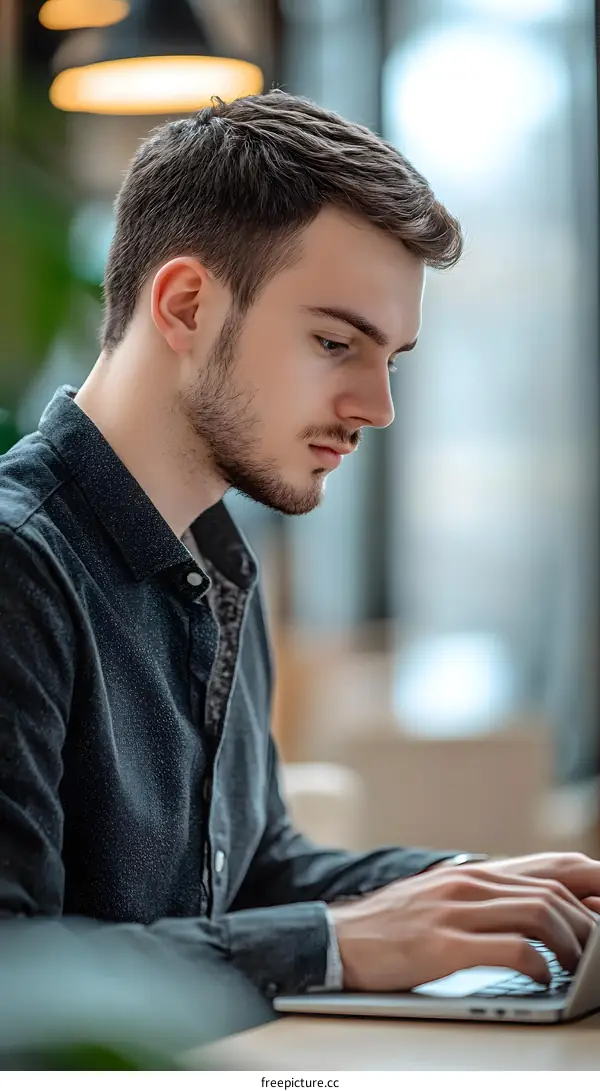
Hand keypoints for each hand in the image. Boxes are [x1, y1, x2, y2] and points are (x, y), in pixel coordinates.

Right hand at [329, 856, 597, 992]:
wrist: (334, 940)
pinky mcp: (442, 943)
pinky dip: (537, 966)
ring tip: (575, 966)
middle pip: (552, 891)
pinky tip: (540, 979)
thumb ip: (484, 903)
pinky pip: (509, 949)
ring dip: (569, 943)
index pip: (550, 869)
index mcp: (471, 874)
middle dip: (587, 922)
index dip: (590, 887)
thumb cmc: (391, 929)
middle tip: (598, 950)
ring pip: (538, 912)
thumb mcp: (441, 902)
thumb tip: (535, 918)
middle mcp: (467, 883)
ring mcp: (455, 910)